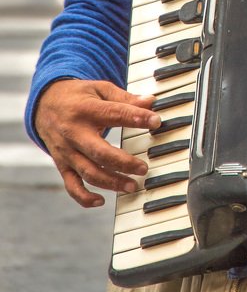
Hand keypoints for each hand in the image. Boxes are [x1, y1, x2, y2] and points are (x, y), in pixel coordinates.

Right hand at [34, 79, 160, 208]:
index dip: (136, 118)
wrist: (44, 105)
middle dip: (123, 163)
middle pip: (99, 152)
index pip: (114, 114)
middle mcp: (74, 133)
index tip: (156, 121)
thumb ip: (125, 98)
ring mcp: (66, 151)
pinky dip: (84, 197)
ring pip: (88, 172)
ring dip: (111, 182)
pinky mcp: (62, 164)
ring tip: (132, 186)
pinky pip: (71, 185)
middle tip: (143, 169)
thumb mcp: (100, 89)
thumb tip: (150, 101)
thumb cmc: (79, 96)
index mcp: (86, 109)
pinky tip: (101, 201)